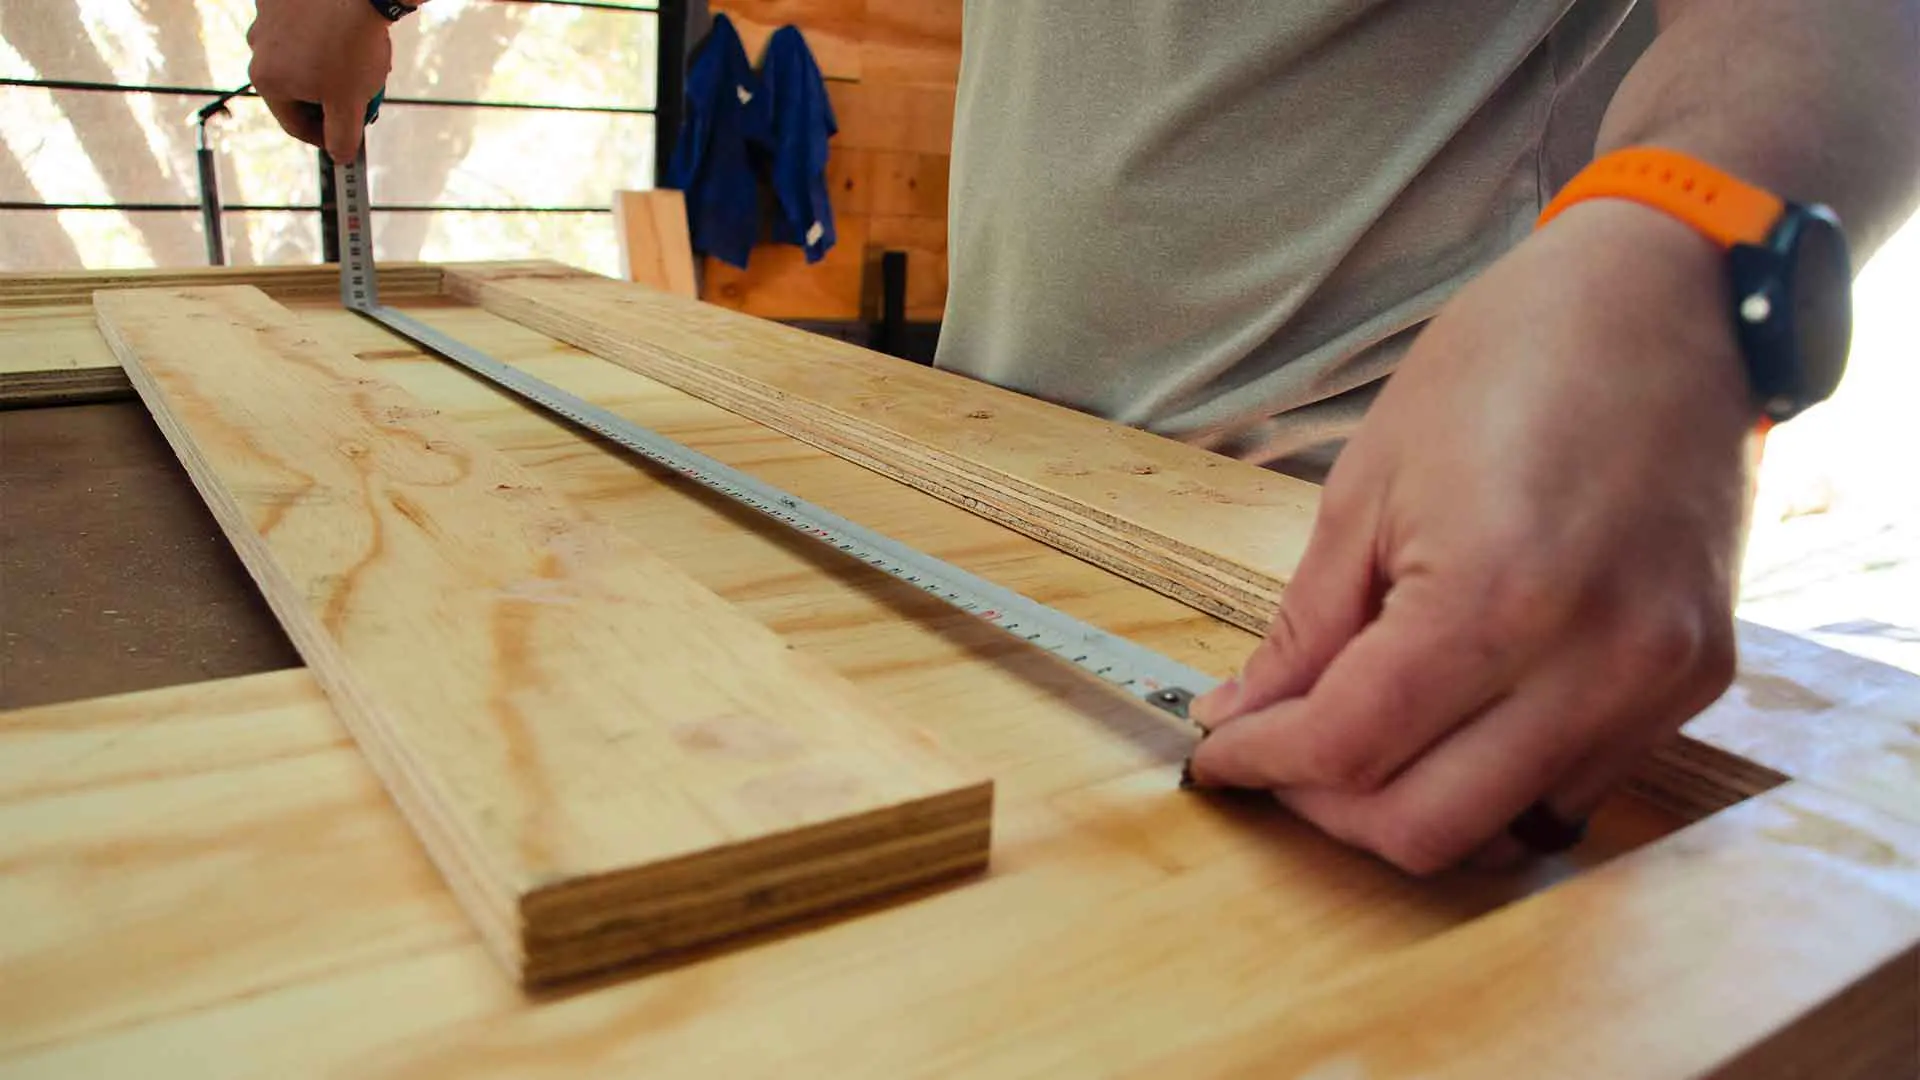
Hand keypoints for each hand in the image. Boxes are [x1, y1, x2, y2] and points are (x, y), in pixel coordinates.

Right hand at [247, 0, 393, 162]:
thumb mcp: (351, 102)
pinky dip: (322, 36)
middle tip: (359, 96)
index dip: (325, 137)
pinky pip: (302, 28)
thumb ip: (342, 136)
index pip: (295, 124)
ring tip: (360, 61)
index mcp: (267, 81)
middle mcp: (257, 49)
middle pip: (296, 90)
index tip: (347, 137)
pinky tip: (348, 33)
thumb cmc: (352, 46)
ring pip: (299, 58)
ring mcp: (266, 20)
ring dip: (326, 67)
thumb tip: (339, 156)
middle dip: (329, 98)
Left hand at [1187, 199, 1755, 873]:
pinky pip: (1574, 787)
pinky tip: (1454, 716)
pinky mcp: (1699, 682)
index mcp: (1496, 597)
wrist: (1664, 299)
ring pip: (1505, 829)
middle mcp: (1594, 663)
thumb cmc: (1504, 363)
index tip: (1219, 756)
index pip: (1350, 747)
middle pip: (1427, 828)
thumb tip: (1243, 717)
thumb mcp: (1367, 487)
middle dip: (1328, 809)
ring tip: (1362, 736)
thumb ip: (1305, 628)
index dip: (1264, 763)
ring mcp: (1658, 682)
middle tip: (1280, 756)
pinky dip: (1495, 780)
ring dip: (1413, 804)